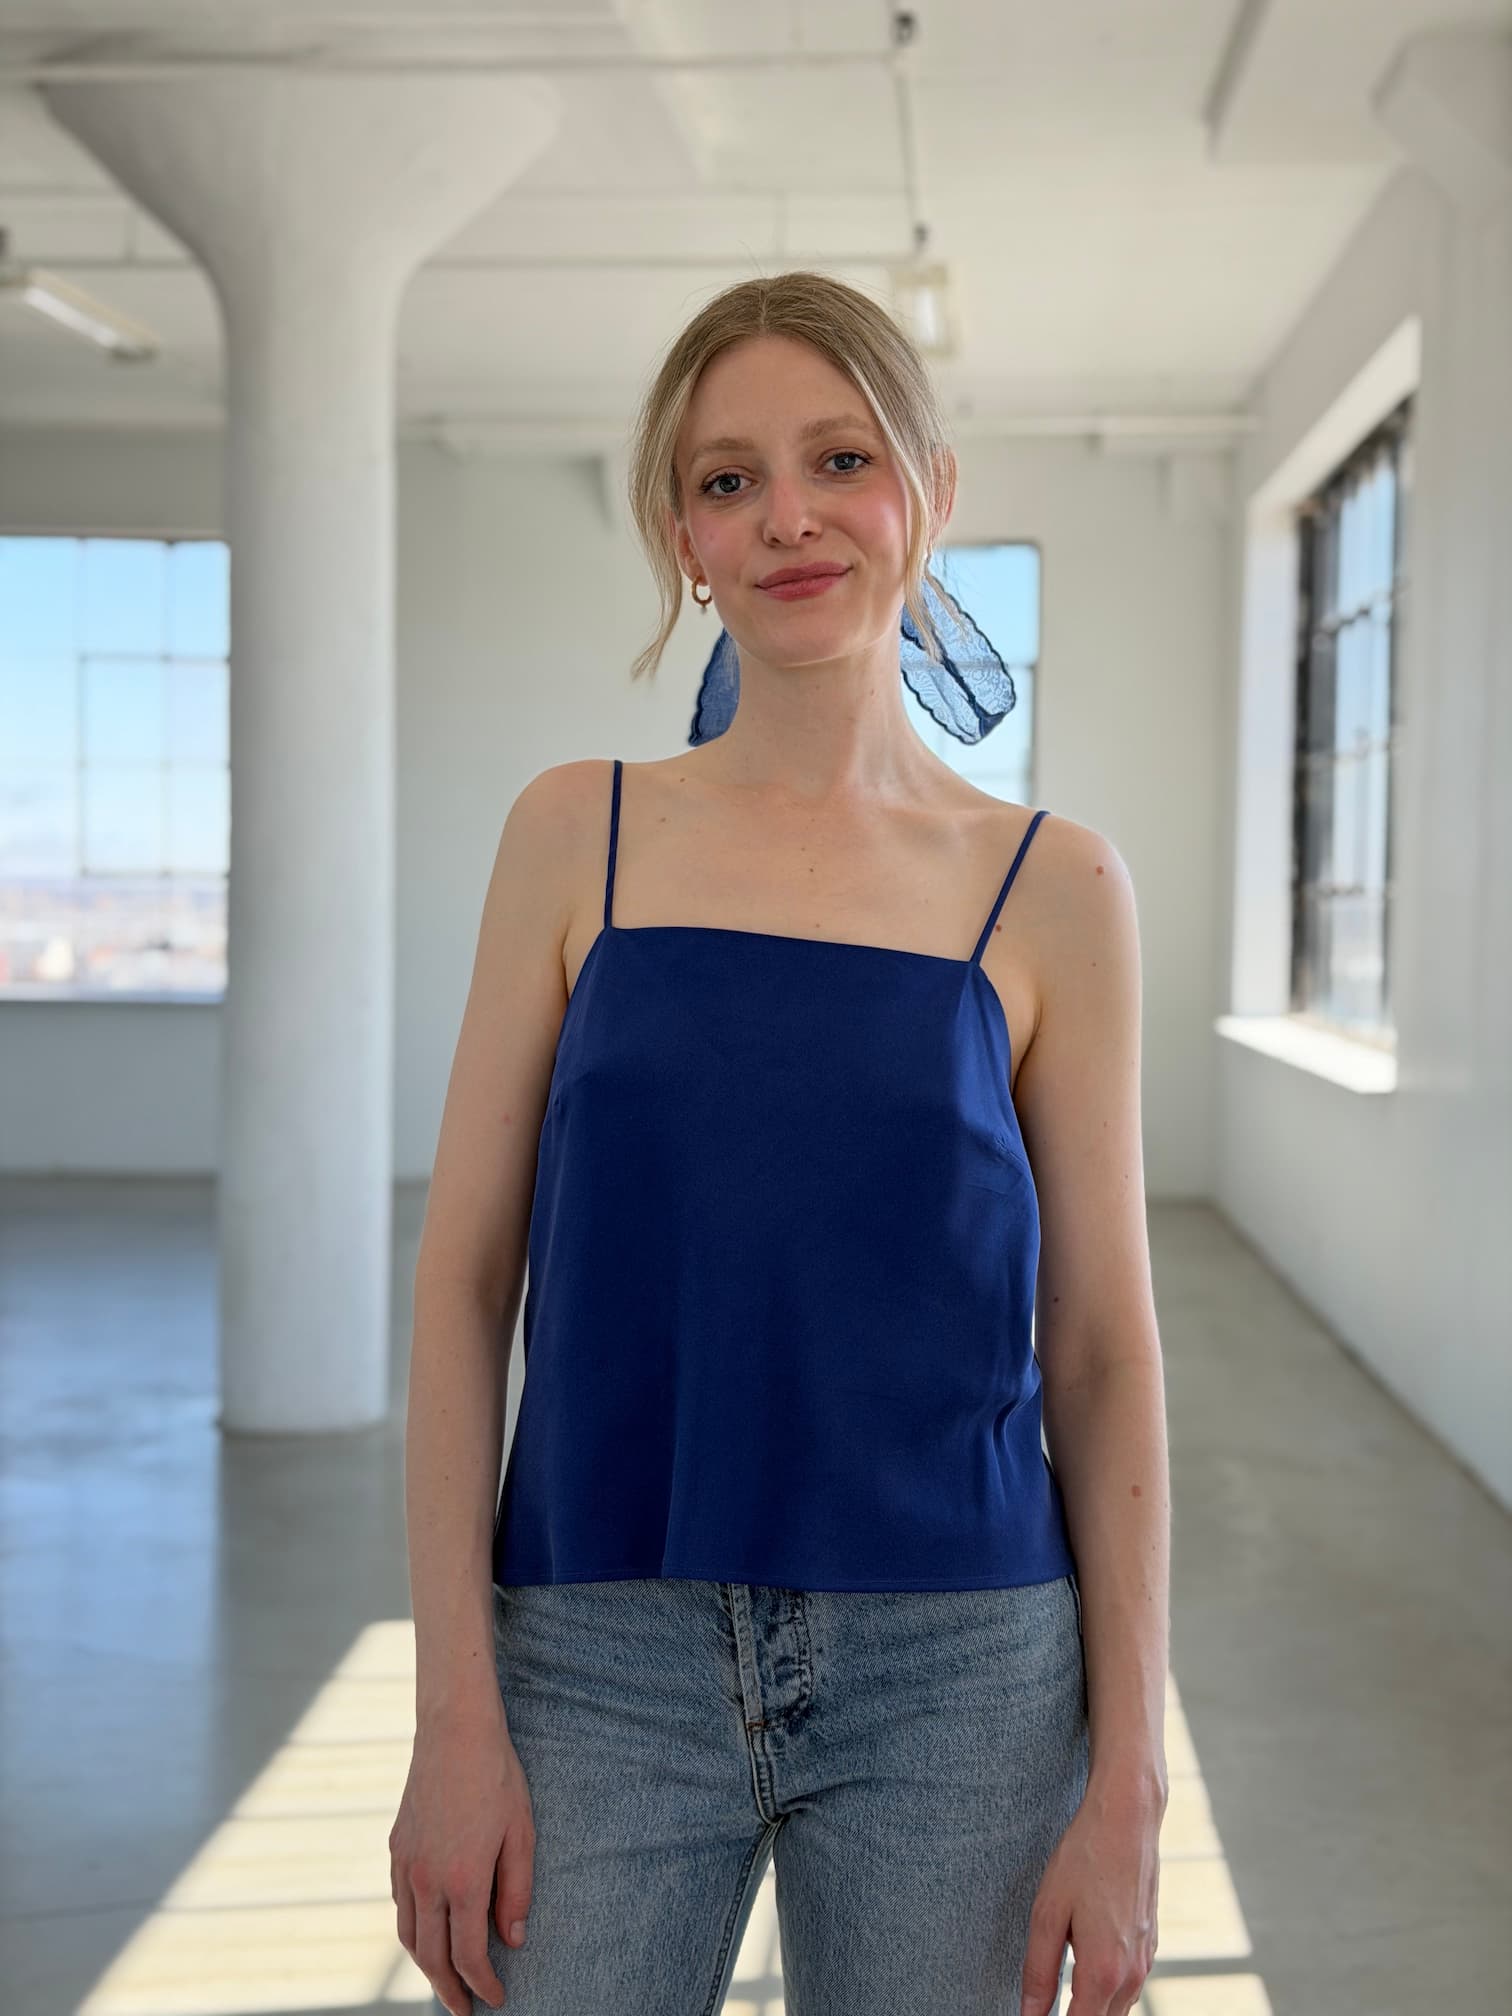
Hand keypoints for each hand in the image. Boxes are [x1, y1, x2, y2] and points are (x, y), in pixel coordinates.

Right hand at [390, 1708, 535, 2015]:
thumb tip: (512, 1941)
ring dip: (426, 1967)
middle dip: (449, 1991)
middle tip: (466, 2012)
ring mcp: (406, 1865)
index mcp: (463, 1881)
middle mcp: (427, 1880)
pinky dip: (412, 1932)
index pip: (469, 1956)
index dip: (483, 1986)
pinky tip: (427, 1933)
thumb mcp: (521, 1833)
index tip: (497, 1999)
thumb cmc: (496, 1777)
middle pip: (432, 1957)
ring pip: (408, 1936)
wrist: (454, 1730)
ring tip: (445, 1983)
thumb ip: (515, 1891)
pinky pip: (399, 1906)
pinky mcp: (396, 1849)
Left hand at [1019, 1774, 1162, 2015]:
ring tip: (1064, 1995)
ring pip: (1120, 2009)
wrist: (1128, 1819)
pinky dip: (1109, 1992)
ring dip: (1094, 2010)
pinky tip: (1088, 1974)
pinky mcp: (1151, 1944)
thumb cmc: (1085, 1858)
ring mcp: (1146, 1959)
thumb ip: (1038, 1971)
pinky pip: (1130, 1986)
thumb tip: (1029, 2014)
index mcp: (1103, 1971)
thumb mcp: (1048, 1912)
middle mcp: (1131, 1974)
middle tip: (1045, 2008)